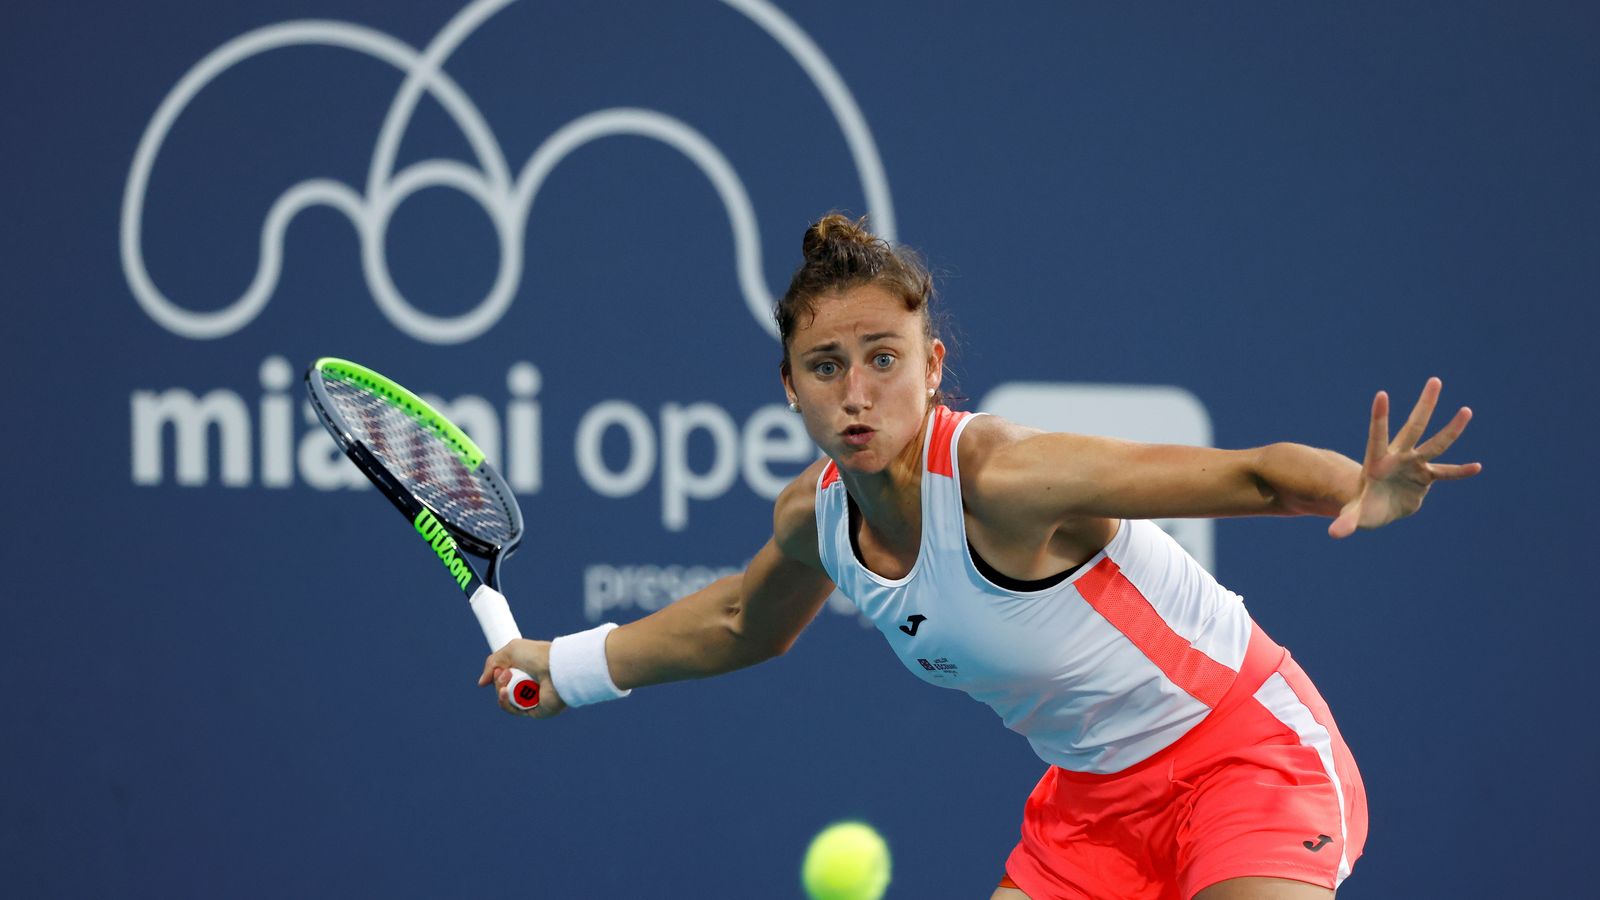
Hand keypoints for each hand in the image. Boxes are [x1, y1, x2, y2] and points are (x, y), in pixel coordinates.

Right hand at [477, 639, 565, 718]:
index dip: (498, 675)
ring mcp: (532, 699)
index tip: (496, 670)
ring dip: (501, 691)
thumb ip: (492, 663)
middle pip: (503, 688)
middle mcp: (530, 685)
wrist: (555, 669)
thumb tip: (482, 683)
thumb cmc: (537, 656)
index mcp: (527, 670)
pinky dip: (505, 702)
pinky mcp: (534, 711)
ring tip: (507, 682)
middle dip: (499, 681)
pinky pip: (513, 710)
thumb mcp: (510, 651)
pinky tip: (505, 692)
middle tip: (506, 673)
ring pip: (506, 700)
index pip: (506, 677)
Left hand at [1330, 377, 1480, 538]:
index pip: (1377, 435)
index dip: (1379, 417)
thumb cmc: (1361, 507)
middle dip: (1424, 406)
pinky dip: (1460, 471)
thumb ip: (1347, 521)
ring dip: (1451, 428)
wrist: (1377, 509)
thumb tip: (1335, 534)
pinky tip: (1477, 467)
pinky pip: (1446, 472)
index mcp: (1376, 461)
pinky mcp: (1425, 477)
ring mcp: (1414, 464)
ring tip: (1466, 410)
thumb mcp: (1354, 514)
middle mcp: (1397, 456)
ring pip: (1435, 443)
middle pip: (1413, 428)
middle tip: (1435, 380)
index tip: (1382, 394)